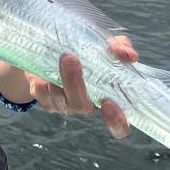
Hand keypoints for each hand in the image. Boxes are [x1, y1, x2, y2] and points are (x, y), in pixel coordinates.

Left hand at [0, 35, 137, 139]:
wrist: (55, 49)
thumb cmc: (89, 51)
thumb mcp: (106, 46)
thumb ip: (120, 48)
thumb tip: (130, 56)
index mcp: (106, 97)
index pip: (117, 124)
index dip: (115, 121)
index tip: (109, 103)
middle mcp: (86, 105)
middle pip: (83, 105)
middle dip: (76, 83)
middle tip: (71, 58)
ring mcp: (65, 105)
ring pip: (60, 101)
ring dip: (57, 81)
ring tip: (59, 57)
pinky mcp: (46, 100)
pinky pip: (42, 97)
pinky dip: (40, 85)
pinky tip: (40, 74)